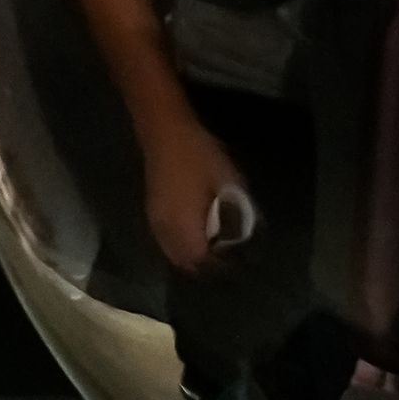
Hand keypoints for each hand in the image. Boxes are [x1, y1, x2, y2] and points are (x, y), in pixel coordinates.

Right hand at [139, 116, 247, 274]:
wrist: (164, 131)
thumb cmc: (198, 156)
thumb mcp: (228, 181)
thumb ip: (238, 211)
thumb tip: (247, 231)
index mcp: (185, 225)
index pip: (201, 261)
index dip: (218, 267)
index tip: (235, 266)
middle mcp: (166, 229)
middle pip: (183, 261)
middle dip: (202, 267)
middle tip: (223, 261)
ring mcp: (155, 220)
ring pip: (171, 251)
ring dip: (189, 256)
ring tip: (210, 250)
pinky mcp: (151, 209)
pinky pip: (164, 239)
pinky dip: (178, 244)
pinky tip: (192, 234)